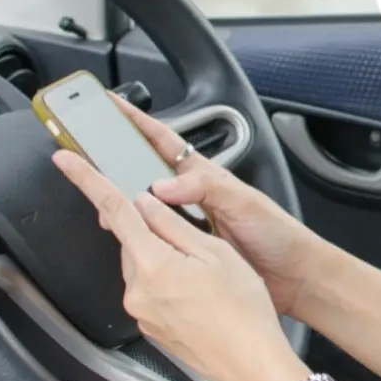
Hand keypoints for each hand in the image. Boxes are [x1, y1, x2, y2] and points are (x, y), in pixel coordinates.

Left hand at [53, 149, 308, 380]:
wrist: (251, 363)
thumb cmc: (243, 309)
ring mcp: (142, 313)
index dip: (88, 181)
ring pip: (143, 267)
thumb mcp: (215, 252)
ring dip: (166, 259)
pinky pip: (152, 291)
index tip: (66, 162)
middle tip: (198, 240)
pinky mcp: (152, 328)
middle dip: (155, 231)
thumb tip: (146, 203)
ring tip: (209, 274)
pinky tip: (203, 293)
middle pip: (133, 241)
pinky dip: (171, 283)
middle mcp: (137, 290)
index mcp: (152, 264)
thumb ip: (174, 225)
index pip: (114, 211)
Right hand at [111, 95, 320, 316]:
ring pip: (144, 206)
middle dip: (115, 161)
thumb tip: (162, 185)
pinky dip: (136, 234)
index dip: (137, 122)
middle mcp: (192, 197)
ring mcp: (188, 223)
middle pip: (144, 171)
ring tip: (98, 197)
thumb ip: (206, 188)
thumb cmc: (276, 233)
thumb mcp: (243, 202)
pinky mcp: (187, 249)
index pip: (164, 142)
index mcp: (206, 177)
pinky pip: (154, 236)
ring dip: (122, 201)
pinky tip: (123, 238)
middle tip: (86, 155)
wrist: (293, 274)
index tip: (110, 106)